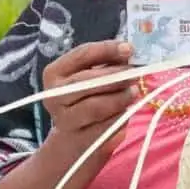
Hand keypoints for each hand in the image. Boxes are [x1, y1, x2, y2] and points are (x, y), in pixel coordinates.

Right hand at [42, 40, 136, 155]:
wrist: (74, 135)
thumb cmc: (86, 97)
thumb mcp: (91, 74)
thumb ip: (107, 61)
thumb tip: (128, 52)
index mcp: (55, 72)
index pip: (82, 55)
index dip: (107, 49)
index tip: (130, 49)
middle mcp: (54, 96)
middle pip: (86, 82)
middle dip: (115, 76)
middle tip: (135, 74)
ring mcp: (65, 120)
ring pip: (95, 107)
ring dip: (119, 98)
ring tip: (134, 92)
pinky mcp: (80, 139)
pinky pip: (104, 126)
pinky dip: (119, 117)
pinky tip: (126, 111)